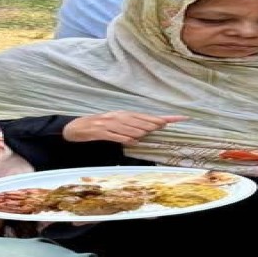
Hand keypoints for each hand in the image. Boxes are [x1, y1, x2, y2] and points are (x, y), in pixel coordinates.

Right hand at [63, 111, 188, 144]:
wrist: (77, 127)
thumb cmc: (101, 126)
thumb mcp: (118, 123)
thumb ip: (133, 126)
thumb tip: (150, 130)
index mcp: (124, 114)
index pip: (148, 116)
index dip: (163, 118)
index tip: (180, 119)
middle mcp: (118, 117)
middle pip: (141, 122)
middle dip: (152, 125)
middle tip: (160, 128)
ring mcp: (109, 124)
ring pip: (130, 129)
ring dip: (140, 133)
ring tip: (144, 135)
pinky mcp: (101, 132)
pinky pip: (116, 136)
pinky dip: (126, 139)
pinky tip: (133, 142)